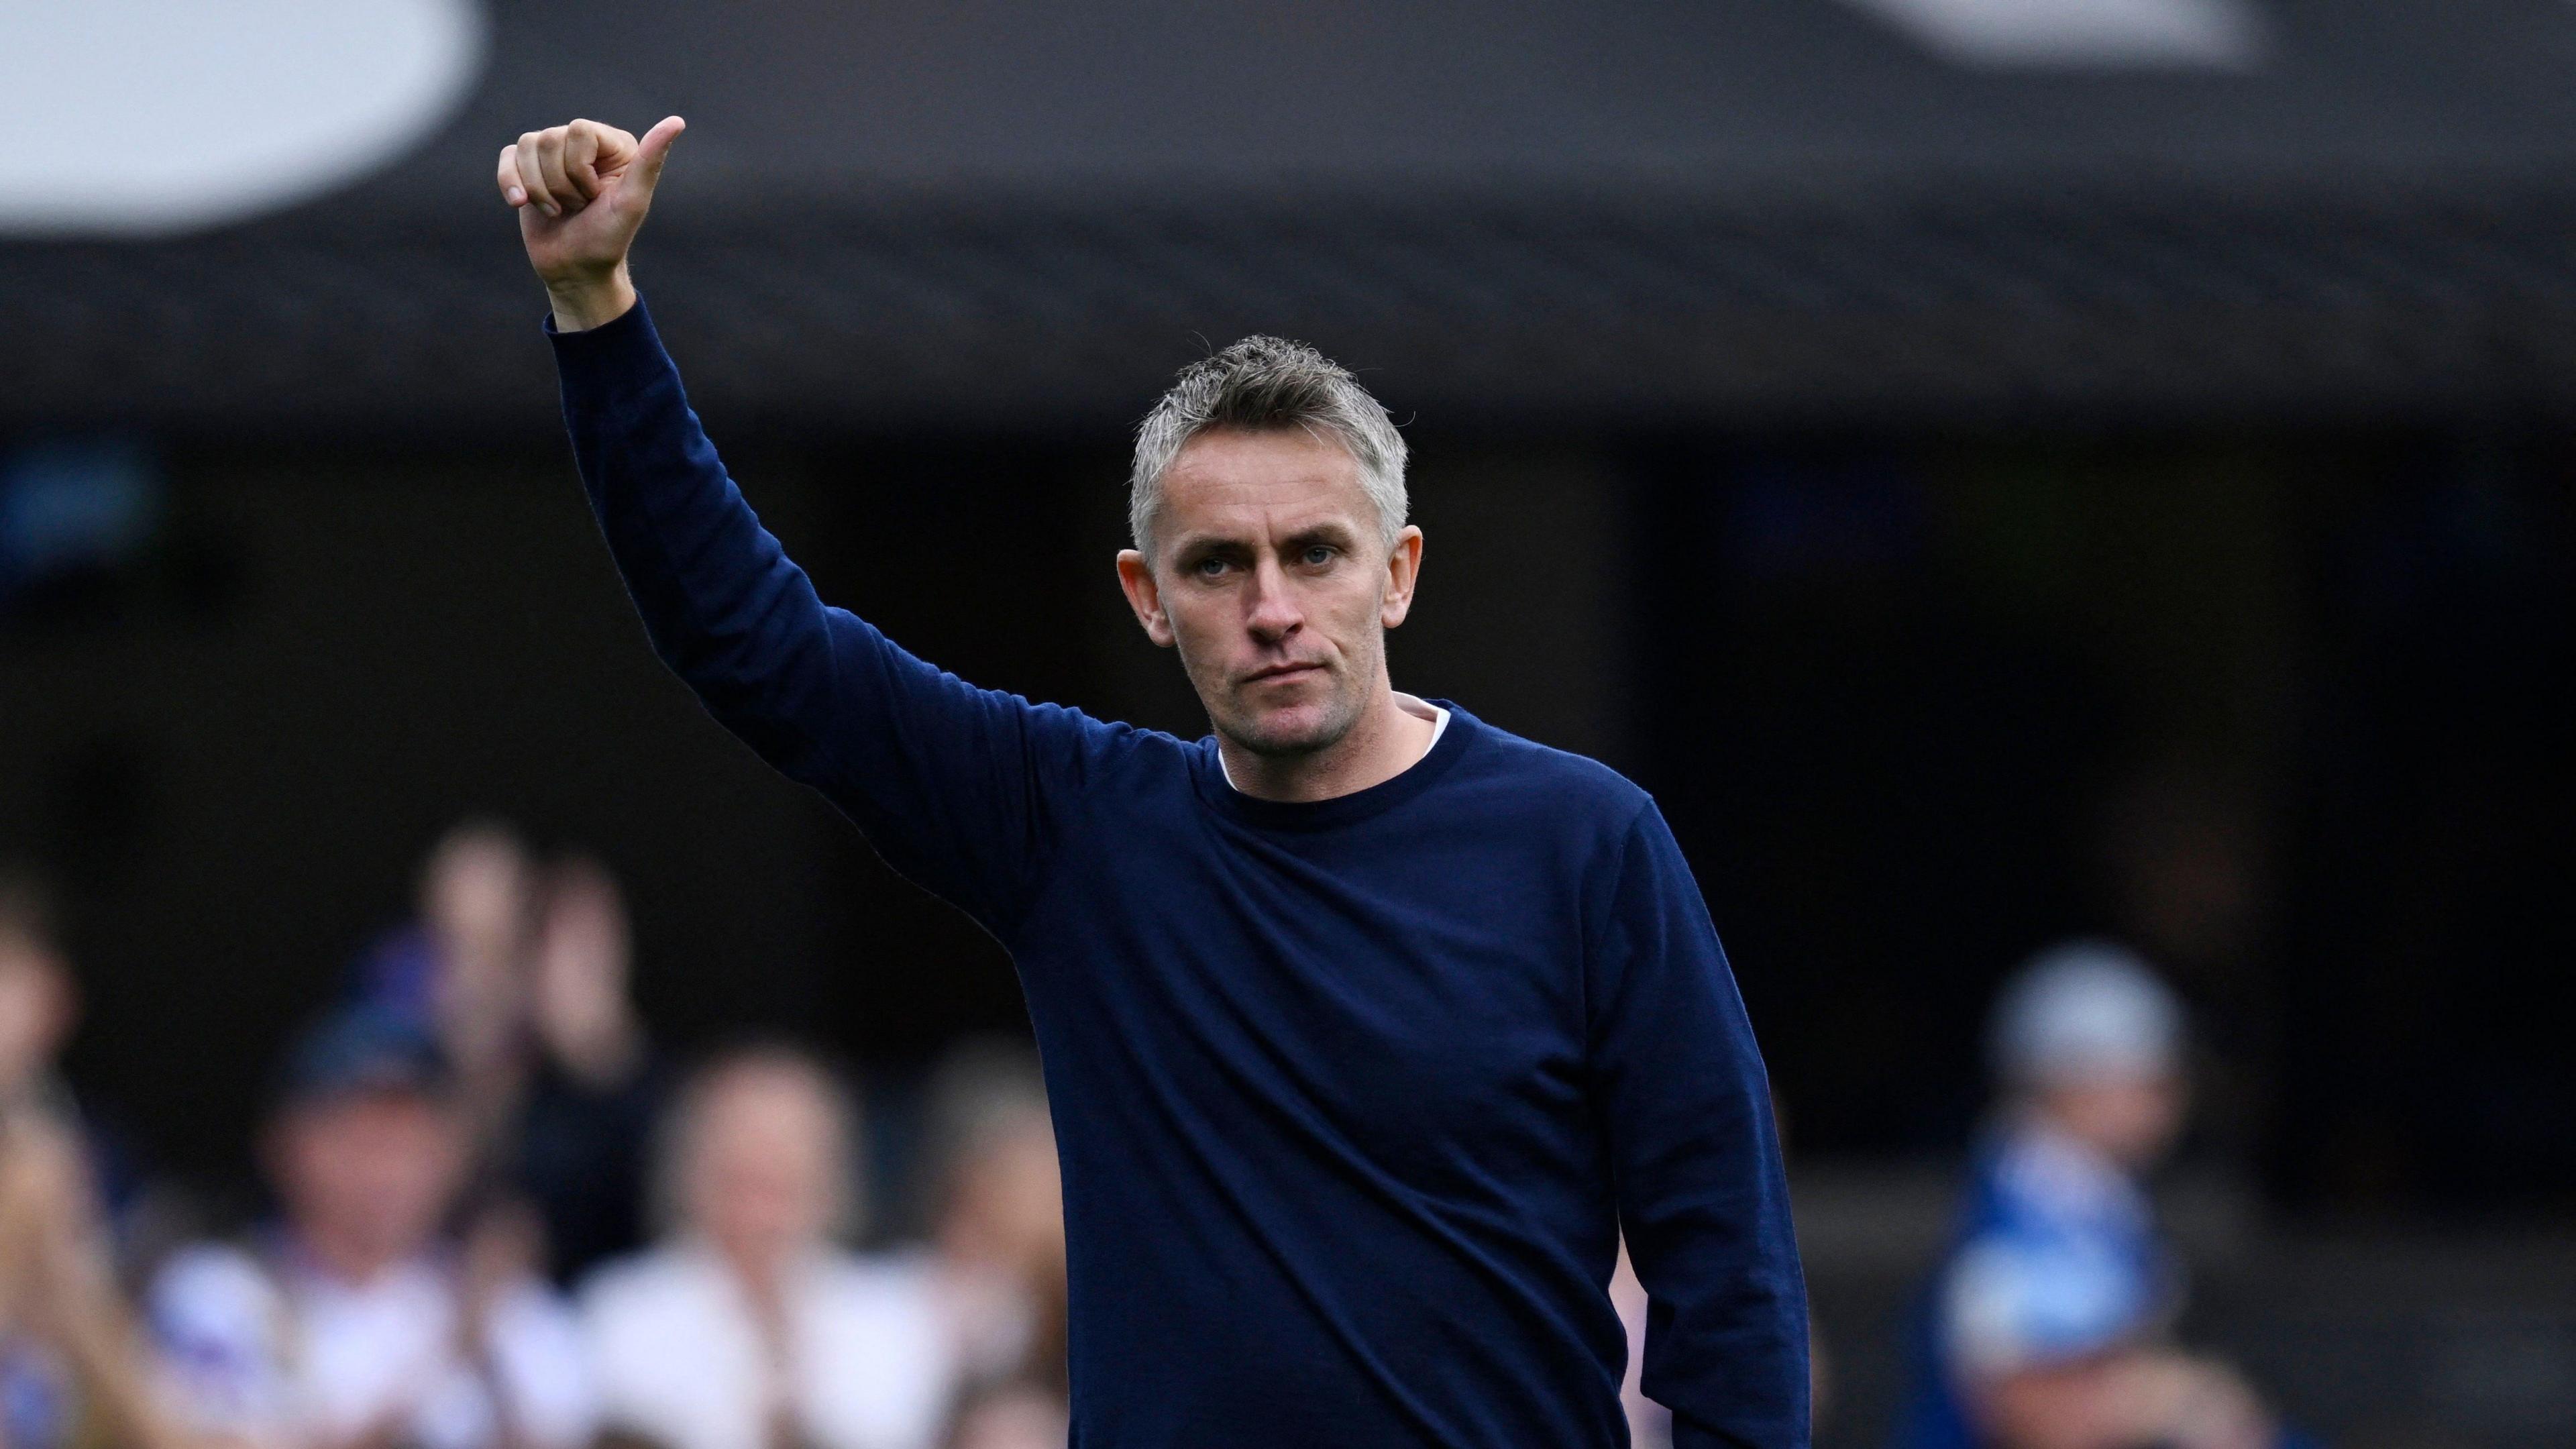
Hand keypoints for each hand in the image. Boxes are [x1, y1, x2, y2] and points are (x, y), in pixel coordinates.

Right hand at [498, 116, 685, 330]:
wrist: (576, 269)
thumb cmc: (608, 238)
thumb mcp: (632, 201)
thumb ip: (651, 160)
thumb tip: (677, 121)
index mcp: (613, 144)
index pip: (579, 131)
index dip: (580, 170)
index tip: (596, 196)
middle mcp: (583, 141)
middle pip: (550, 139)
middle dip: (561, 184)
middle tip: (579, 207)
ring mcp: (552, 154)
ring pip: (527, 147)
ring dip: (540, 190)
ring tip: (560, 210)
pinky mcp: (525, 168)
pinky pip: (507, 157)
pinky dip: (511, 184)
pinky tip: (521, 204)